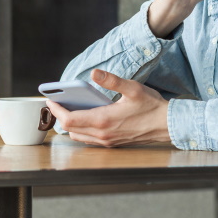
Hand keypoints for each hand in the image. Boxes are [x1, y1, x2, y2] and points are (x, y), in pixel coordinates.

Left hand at [45, 69, 169, 146]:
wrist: (167, 124)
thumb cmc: (151, 106)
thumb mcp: (133, 88)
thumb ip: (112, 81)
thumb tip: (94, 73)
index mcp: (103, 120)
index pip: (69, 119)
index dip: (56, 111)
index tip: (50, 101)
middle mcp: (103, 134)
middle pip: (70, 130)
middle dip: (60, 117)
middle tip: (57, 104)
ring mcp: (108, 141)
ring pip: (79, 137)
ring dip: (71, 125)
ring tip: (69, 110)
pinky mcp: (113, 143)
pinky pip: (90, 140)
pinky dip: (82, 131)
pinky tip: (86, 118)